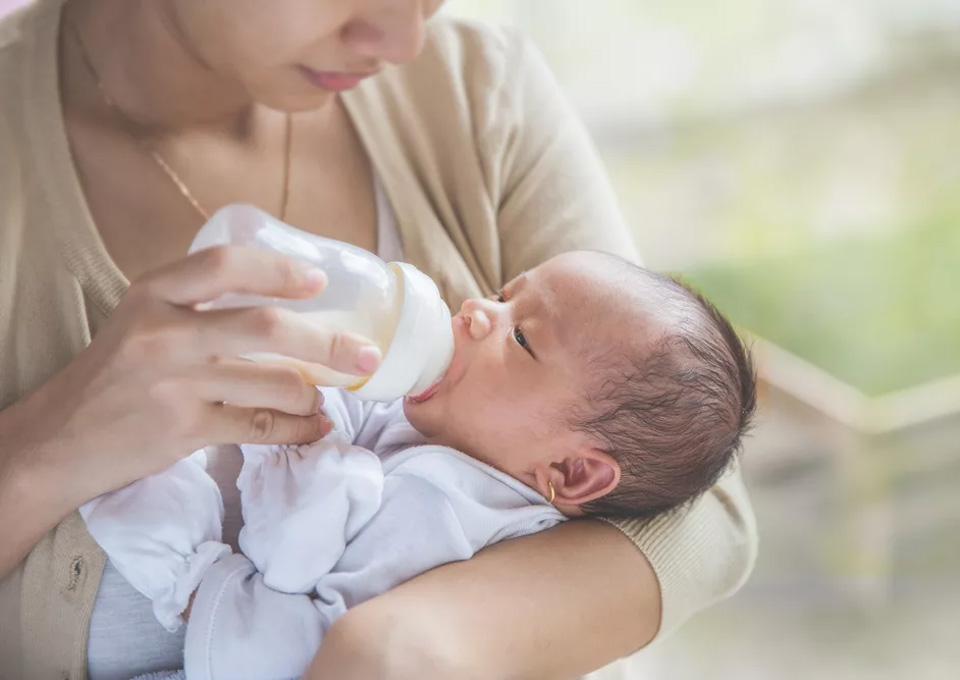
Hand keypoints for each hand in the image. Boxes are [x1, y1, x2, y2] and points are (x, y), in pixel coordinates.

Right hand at [1, 245, 381, 511]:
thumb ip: (202, 305)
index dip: (280, 270)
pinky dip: (299, 428)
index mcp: (154, 294)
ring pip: (274, 383)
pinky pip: (262, 427)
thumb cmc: (115, 372)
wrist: (59, 439)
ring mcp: (174, 385)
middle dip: (329, 342)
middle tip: (366, 354)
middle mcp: (163, 334)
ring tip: (328, 395)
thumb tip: (291, 302)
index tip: (320, 281)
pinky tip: (315, 427)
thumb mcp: (144, 319)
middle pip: (265, 328)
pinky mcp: (184, 431)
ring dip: (316, 392)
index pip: (225, 265)